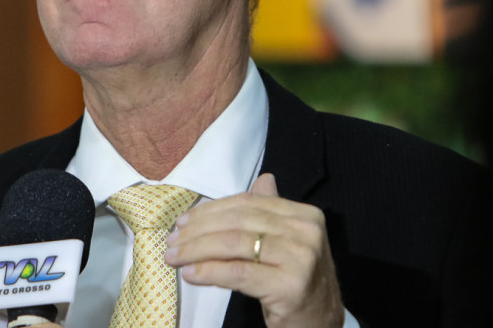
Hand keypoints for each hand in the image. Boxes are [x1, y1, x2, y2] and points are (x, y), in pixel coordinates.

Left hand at [163, 173, 342, 327]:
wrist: (322, 324)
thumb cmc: (297, 283)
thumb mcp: (288, 243)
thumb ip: (272, 213)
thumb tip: (262, 180)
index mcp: (304, 215)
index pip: (247, 204)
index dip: (210, 211)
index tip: (182, 222)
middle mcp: (306, 232)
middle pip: (237, 222)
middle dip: (198, 231)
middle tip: (171, 241)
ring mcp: (301, 258)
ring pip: (234, 245)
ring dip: (196, 250)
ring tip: (173, 257)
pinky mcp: (290, 286)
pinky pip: (238, 272)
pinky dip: (209, 271)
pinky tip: (190, 274)